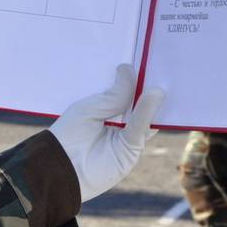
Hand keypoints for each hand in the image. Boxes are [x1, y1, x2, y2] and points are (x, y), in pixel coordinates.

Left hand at [48, 64, 165, 201]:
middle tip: (163, 61)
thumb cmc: (69, 134)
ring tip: (165, 75)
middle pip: (137, 100)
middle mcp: (116, 119)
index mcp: (101, 107)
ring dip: (155, 98)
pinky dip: (153, 114)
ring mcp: (126, 134)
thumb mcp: (92, 108)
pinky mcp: (132, 149)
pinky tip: (158, 95)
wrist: (62, 169)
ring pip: (145, 113)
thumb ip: (115, 95)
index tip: (146, 56)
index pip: (122, 88)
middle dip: (149, 85)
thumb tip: (130, 68)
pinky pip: (145, 129)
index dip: (133, 75)